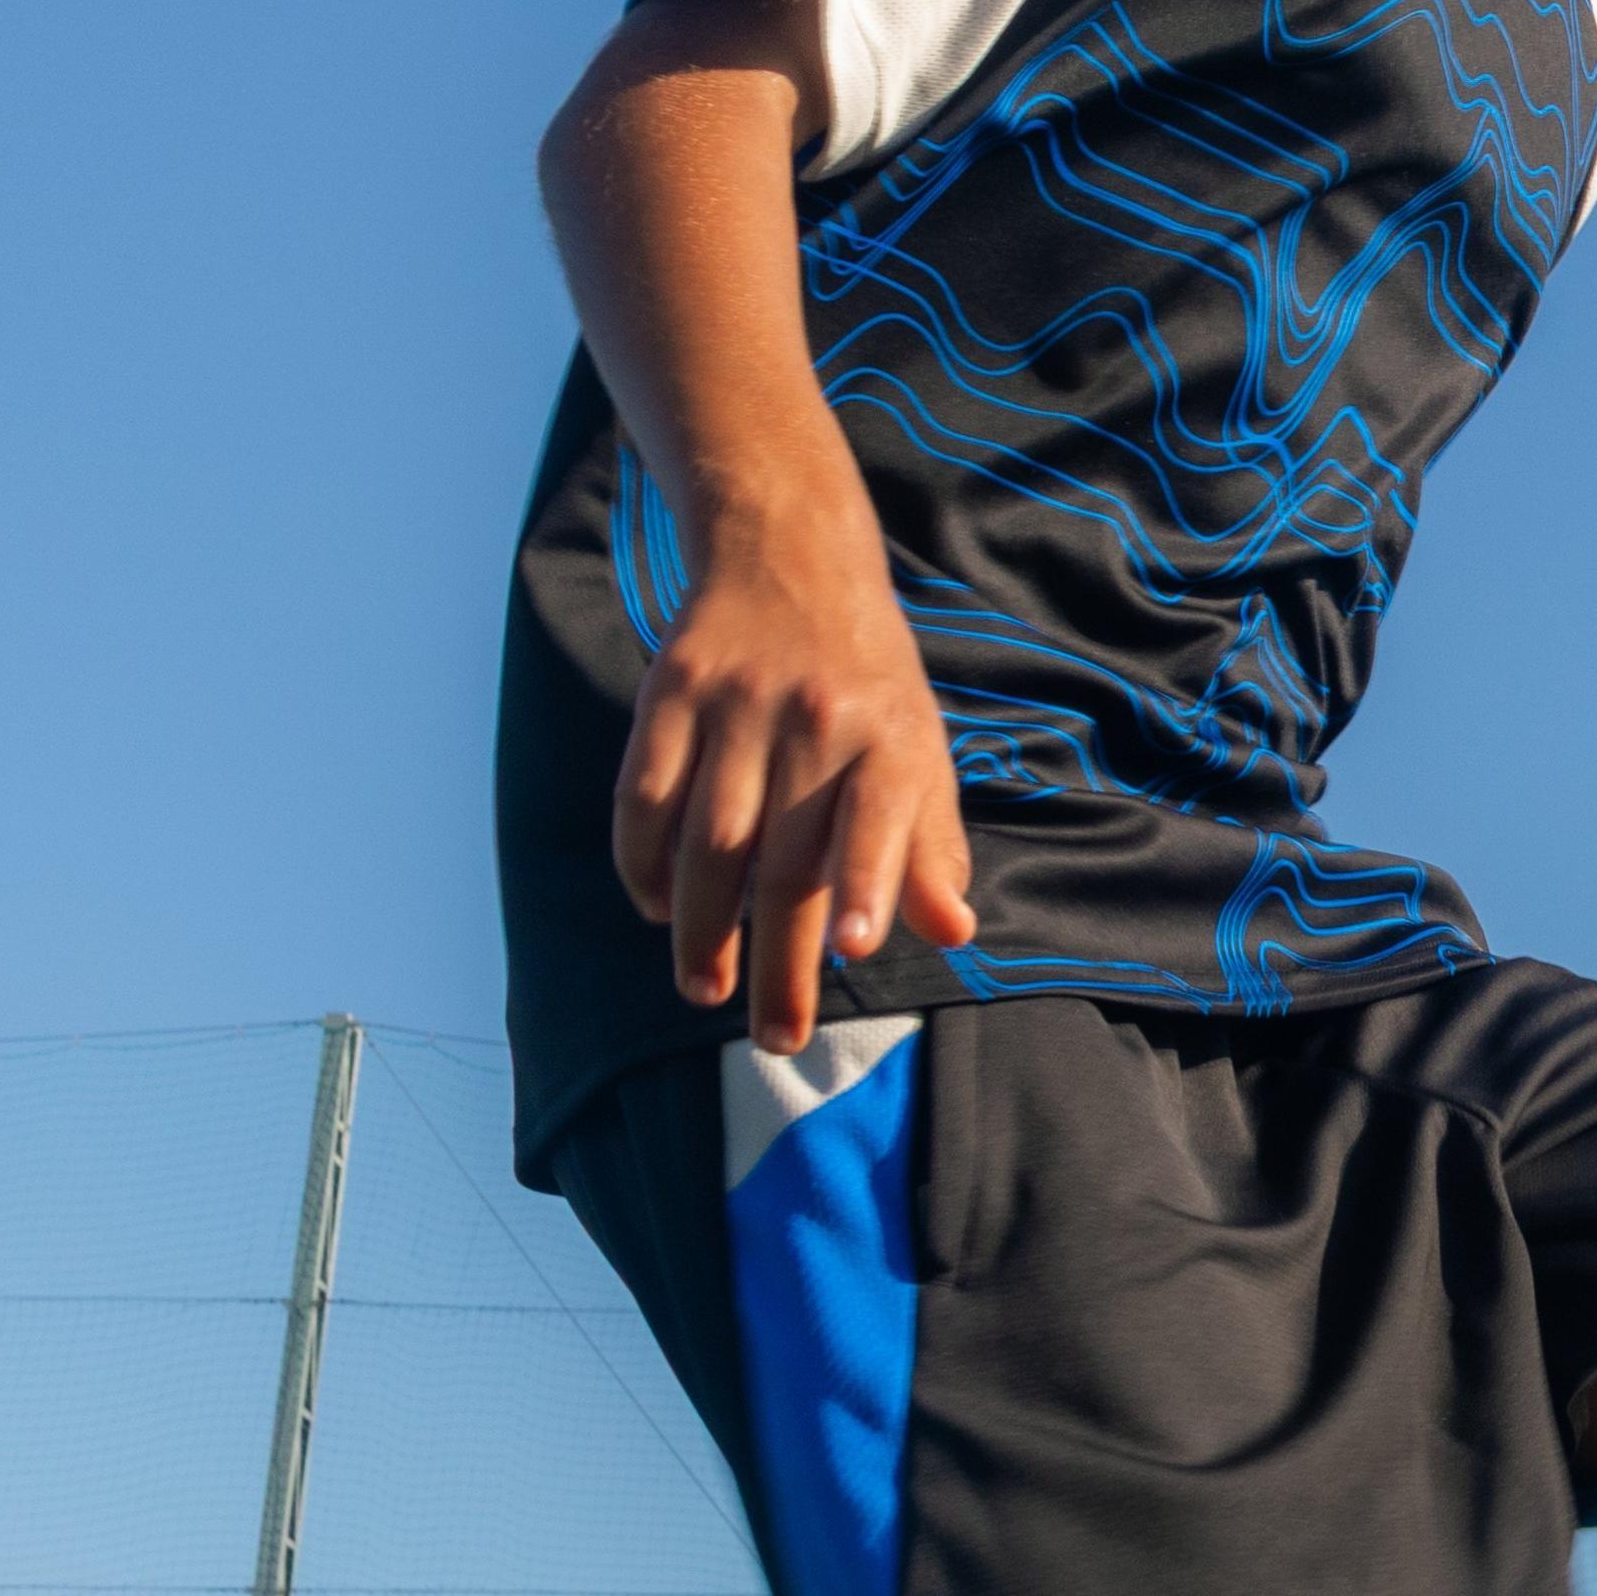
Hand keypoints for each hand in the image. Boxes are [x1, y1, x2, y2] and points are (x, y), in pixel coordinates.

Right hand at [615, 528, 979, 1039]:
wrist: (789, 559)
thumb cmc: (867, 683)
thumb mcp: (919, 750)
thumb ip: (930, 846)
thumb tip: (953, 933)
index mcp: (888, 735)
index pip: (876, 816)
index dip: (868, 883)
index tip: (857, 950)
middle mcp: (813, 720)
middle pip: (785, 858)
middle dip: (777, 959)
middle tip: (778, 1036)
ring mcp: (734, 705)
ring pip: (707, 838)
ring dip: (700, 926)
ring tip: (706, 989)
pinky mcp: (668, 693)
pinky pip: (643, 795)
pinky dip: (643, 861)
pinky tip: (654, 907)